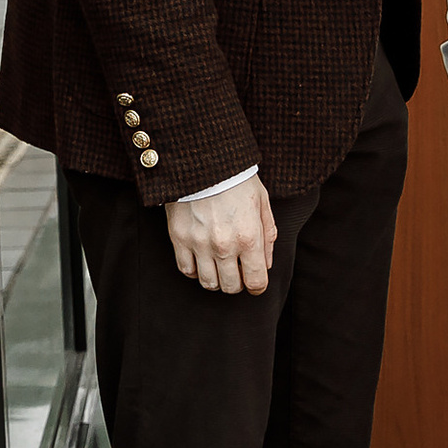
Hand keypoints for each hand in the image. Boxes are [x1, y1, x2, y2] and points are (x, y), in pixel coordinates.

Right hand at [166, 173, 277, 296]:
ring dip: (216, 280)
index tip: (255, 282)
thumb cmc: (236, 178)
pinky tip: (201, 259)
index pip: (256, 281)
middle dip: (238, 284)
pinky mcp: (179, 238)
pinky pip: (186, 269)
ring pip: (208, 283)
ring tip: (219, 266)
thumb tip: (266, 264)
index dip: (258, 286)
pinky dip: (195, 270)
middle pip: (231, 287)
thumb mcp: (261, 203)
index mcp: (249, 237)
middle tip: (237, 272)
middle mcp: (224, 245)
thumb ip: (267, 236)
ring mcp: (199, 243)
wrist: (203, 159)